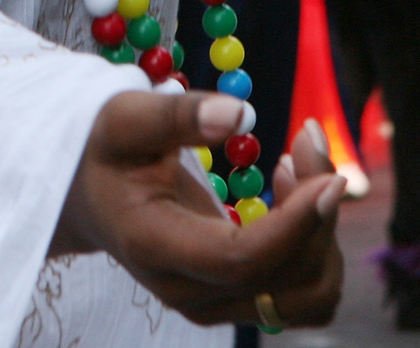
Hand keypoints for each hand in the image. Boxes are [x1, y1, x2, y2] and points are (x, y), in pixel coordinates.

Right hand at [55, 90, 345, 329]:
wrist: (86, 197)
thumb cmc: (104, 151)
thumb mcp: (125, 118)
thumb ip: (178, 115)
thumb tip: (240, 114)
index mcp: (156, 247)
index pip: (242, 259)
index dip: (297, 224)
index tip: (333, 177)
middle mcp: (189, 292)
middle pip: (287, 277)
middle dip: (317, 207)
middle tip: (307, 136)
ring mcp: (215, 305)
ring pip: (309, 293)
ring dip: (323, 229)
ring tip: (294, 162)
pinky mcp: (236, 301)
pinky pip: (304, 294)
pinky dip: (316, 247)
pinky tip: (292, 196)